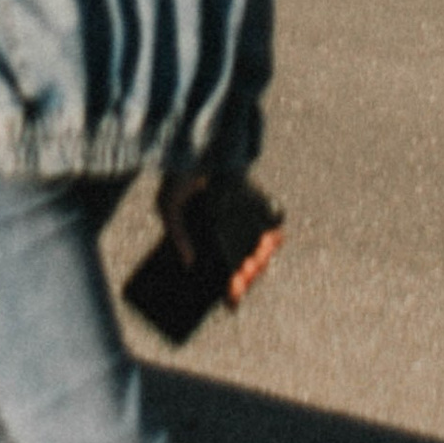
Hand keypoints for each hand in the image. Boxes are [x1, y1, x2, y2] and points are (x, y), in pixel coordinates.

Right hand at [162, 171, 284, 306]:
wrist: (198, 140)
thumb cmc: (180, 173)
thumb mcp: (168, 205)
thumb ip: (176, 234)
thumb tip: (189, 263)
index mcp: (208, 241)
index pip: (223, 273)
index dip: (231, 290)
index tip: (232, 302)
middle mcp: (228, 232)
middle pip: (244, 265)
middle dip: (247, 277)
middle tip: (244, 278)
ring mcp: (244, 218)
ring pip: (259, 248)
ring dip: (261, 260)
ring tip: (255, 264)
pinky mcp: (257, 201)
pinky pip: (272, 222)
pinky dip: (275, 233)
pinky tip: (274, 240)